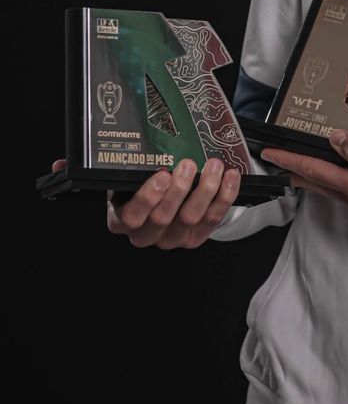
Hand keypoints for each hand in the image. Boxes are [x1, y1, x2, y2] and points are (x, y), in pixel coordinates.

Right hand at [88, 157, 241, 249]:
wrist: (165, 197)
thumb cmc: (137, 183)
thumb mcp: (115, 176)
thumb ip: (93, 169)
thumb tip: (61, 165)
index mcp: (122, 221)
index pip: (132, 216)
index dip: (148, 197)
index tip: (161, 174)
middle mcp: (148, 235)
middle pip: (164, 218)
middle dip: (180, 190)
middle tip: (189, 164)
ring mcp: (174, 239)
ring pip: (191, 219)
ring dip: (205, 191)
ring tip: (212, 166)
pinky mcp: (197, 237)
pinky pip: (214, 220)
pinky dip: (224, 198)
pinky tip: (230, 177)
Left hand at [261, 130, 347, 265]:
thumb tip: (335, 138)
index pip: (314, 170)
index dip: (290, 160)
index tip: (269, 154)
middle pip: (320, 182)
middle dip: (297, 171)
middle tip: (279, 164)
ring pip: (336, 189)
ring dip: (317, 178)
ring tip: (305, 171)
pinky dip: (342, 185)